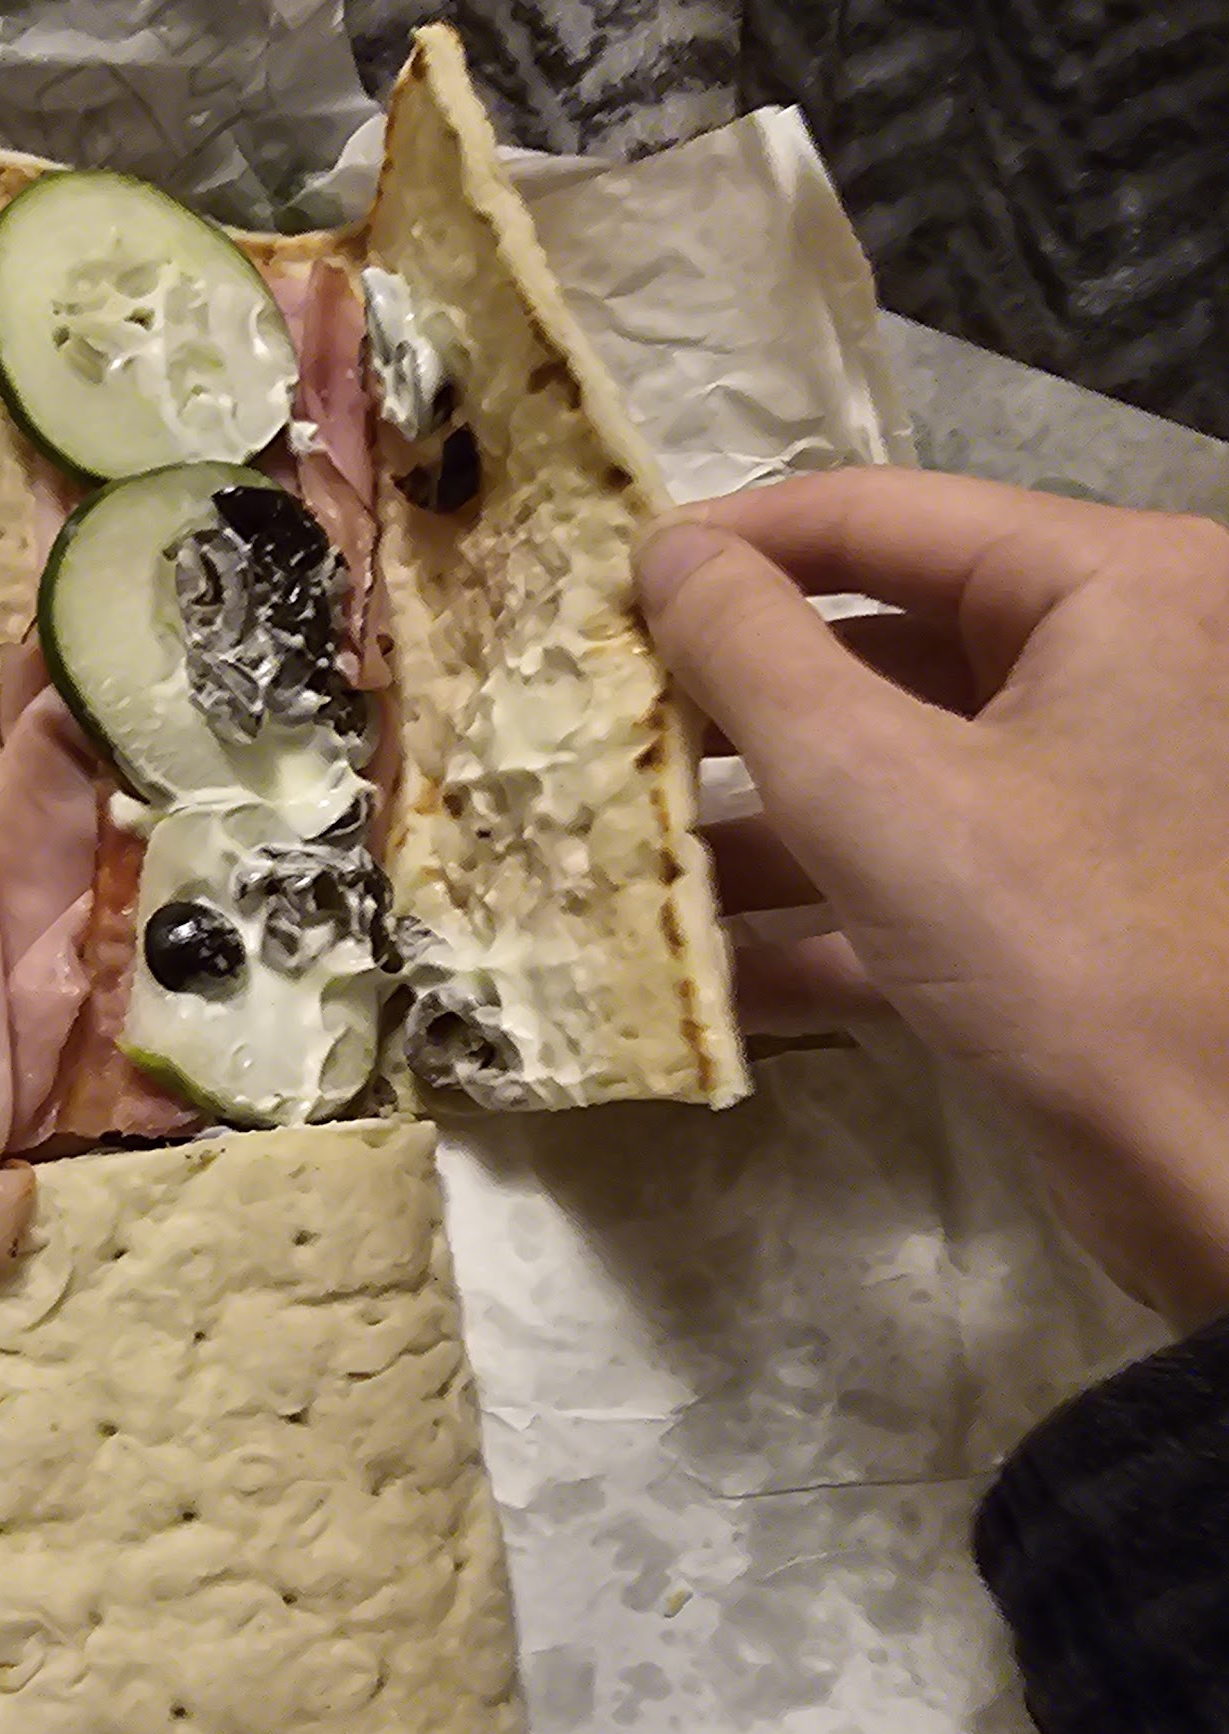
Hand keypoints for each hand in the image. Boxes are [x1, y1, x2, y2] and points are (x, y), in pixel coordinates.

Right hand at [636, 469, 1228, 1328]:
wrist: (1222, 1176)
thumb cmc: (1061, 948)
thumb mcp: (876, 788)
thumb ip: (754, 657)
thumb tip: (666, 555)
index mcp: (1111, 588)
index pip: (883, 515)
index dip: (733, 544)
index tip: (608, 588)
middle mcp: (1120, 665)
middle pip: (883, 641)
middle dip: (737, 702)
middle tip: (607, 724)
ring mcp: (1098, 791)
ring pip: (895, 768)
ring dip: (762, 821)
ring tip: (629, 853)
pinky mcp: (1071, 904)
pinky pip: (923, 871)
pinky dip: (823, 914)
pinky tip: (706, 969)